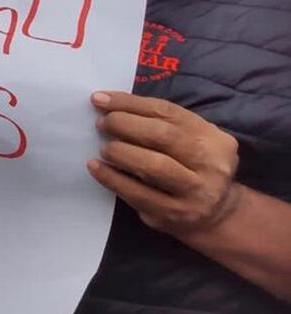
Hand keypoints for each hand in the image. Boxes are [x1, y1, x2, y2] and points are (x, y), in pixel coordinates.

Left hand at [89, 91, 240, 235]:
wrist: (216, 214)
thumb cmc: (192, 167)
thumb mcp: (189, 140)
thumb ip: (159, 122)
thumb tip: (109, 104)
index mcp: (213, 138)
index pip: (167, 112)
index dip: (130, 103)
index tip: (100, 99)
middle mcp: (209, 163)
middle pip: (162, 136)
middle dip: (124, 125)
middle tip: (102, 124)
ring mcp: (194, 192)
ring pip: (153, 166)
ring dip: (120, 152)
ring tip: (104, 148)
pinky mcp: (174, 214)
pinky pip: (138, 194)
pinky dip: (112, 178)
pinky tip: (96, 168)